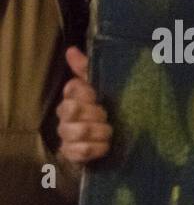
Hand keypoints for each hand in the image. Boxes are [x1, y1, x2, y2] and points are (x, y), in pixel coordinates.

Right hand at [56, 46, 111, 165]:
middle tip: (107, 118)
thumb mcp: (104, 89)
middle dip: (96, 114)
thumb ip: (87, 69)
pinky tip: (105, 147)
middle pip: (72, 109)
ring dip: (99, 132)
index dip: (88, 94)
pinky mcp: (70, 153)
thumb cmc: (110, 111)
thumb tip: (71, 50)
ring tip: (110, 133)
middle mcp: (65, 114)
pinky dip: (96, 149)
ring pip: (77, 131)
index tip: (99, 98)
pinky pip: (78, 151)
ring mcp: (66, 134)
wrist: (118, 143)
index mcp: (72, 96)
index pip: (72, 88)